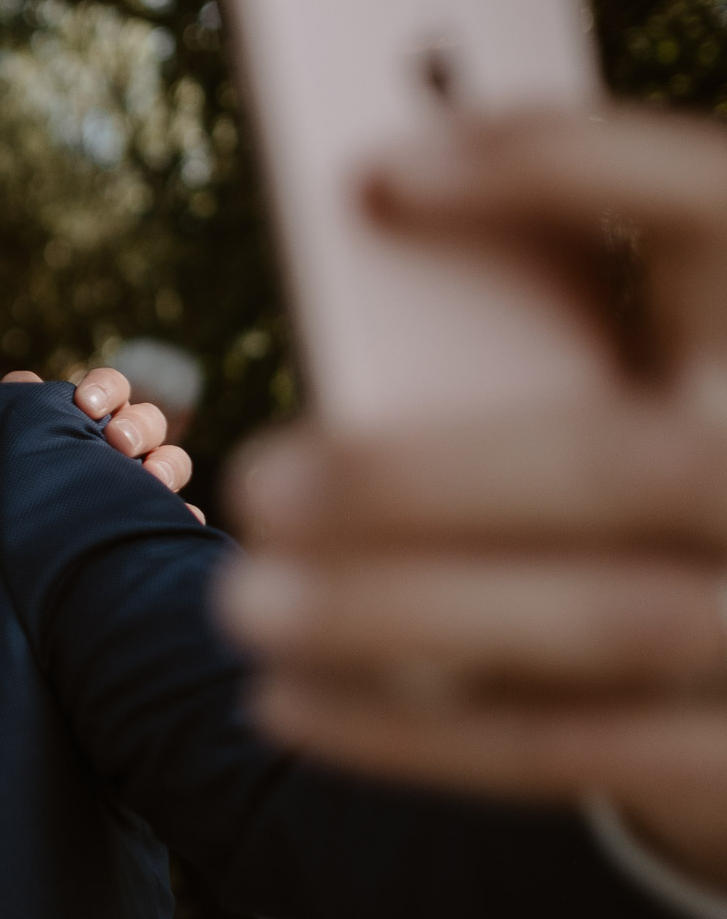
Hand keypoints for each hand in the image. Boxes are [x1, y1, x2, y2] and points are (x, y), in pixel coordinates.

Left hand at [2, 365, 200, 516]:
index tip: (85, 404)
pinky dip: (184, 514)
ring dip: (168, 465)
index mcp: (96, 415)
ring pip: (172, 460)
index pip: (111, 388)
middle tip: (118, 440)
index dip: (104, 390)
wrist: (21, 533)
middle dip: (137, 426)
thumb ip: (21, 408)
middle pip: (149, 420)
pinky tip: (184, 518)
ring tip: (153, 480)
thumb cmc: (25, 471)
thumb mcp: (19, 438)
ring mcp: (142, 479)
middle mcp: (125, 443)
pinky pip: (177, 513)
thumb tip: (23, 382)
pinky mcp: (150, 516)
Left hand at [217, 104, 726, 884]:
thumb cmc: (669, 462)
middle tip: (257, 483)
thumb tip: (352, 299)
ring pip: (603, 625)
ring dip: (395, 615)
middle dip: (428, 478)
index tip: (380, 174)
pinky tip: (285, 700)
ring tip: (239, 601)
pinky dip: (413, 735)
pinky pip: (574, 749)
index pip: (716, 202)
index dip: (566, 169)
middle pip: (635, 467)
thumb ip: (552, 334)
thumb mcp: (645, 370)